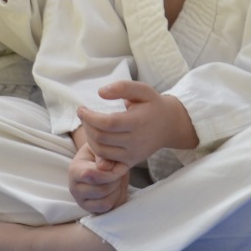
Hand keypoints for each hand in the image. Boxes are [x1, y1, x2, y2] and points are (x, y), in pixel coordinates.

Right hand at [68, 142, 129, 213]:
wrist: (101, 163)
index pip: (91, 176)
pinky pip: (111, 210)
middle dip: (115, 181)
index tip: (116, 165)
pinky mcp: (93, 211)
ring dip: (117, 191)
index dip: (108, 172)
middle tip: (119, 171)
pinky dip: (118, 200)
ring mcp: (83, 202)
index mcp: (74, 171)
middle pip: (101, 191)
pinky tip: (117, 189)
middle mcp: (75, 189)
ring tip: (117, 180)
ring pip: (106, 203)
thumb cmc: (100, 155)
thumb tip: (105, 167)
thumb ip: (102, 156)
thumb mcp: (100, 149)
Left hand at [76, 80, 198, 167]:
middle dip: (87, 126)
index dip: (89, 117)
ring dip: (89, 138)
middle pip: (101, 138)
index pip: (107, 123)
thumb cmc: (153, 105)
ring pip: (101, 151)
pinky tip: (95, 140)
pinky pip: (108, 163)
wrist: (169, 125)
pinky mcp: (131, 162)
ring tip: (89, 125)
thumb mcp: (142, 90)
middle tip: (84, 115)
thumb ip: (122, 87)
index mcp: (138, 122)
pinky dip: (97, 154)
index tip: (81, 109)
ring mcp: (133, 155)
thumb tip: (100, 92)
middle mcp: (136, 142)